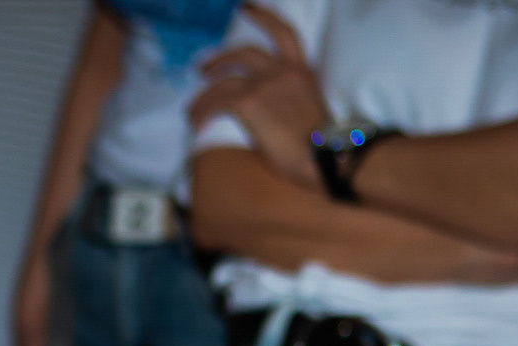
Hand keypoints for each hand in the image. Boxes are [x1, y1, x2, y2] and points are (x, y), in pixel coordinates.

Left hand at [188, 5, 332, 188]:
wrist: (325, 159)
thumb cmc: (320, 148)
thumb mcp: (310, 110)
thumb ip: (291, 99)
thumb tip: (271, 112)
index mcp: (301, 71)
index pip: (284, 33)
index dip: (263, 17)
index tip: (247, 9)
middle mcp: (283, 72)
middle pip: (243, 52)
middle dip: (219, 59)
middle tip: (202, 69)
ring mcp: (265, 85)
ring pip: (222, 82)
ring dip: (202, 97)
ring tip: (192, 112)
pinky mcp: (248, 103)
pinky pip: (215, 103)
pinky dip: (202, 114)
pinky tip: (198, 126)